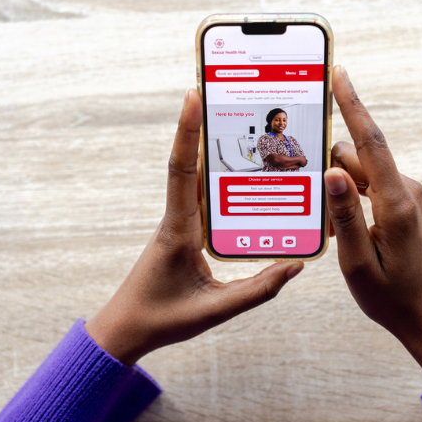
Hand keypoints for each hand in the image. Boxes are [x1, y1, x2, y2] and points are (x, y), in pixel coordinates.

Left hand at [85, 90, 303, 365]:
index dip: (187, 132)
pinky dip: (217, 179)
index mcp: (178, 231)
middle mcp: (176, 219)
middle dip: (203, 124)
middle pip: (190, 162)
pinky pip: (203, 199)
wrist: (126, 330)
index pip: (182, 172)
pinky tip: (239, 172)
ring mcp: (178, 224)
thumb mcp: (215, 310)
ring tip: (236, 119)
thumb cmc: (162, 320)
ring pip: (196, 178)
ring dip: (210, 147)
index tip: (193, 94)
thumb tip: (295, 267)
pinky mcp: (184, 233)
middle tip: (222, 90)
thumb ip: (258, 290)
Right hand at [324, 66, 421, 393]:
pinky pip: (369, 189)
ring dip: (338, 192)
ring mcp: (408, 197)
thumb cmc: (392, 296)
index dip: (353, 105)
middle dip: (328, 172)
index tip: (339, 74)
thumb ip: (345, 216)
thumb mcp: (358, 263)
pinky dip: (350, 202)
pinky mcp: (405, 206)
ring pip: (359, 174)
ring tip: (333, 234)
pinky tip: (344, 234)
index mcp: (395, 203)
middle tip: (314, 208)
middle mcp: (405, 191)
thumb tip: (332, 173)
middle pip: (355, 158)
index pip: (370, 143)